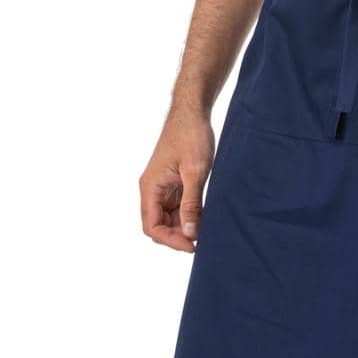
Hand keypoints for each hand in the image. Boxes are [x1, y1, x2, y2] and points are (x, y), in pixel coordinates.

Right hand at [139, 109, 214, 252]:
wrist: (192, 112)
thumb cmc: (191, 136)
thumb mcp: (195, 172)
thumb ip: (191, 204)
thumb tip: (190, 233)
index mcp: (150, 187)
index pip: (152, 226)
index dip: (171, 240)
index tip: (193, 245)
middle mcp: (152, 189)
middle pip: (158, 226)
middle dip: (178, 236)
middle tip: (203, 239)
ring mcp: (162, 187)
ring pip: (168, 218)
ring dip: (184, 226)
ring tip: (207, 228)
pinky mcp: (173, 183)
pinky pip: (176, 207)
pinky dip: (189, 214)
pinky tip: (205, 215)